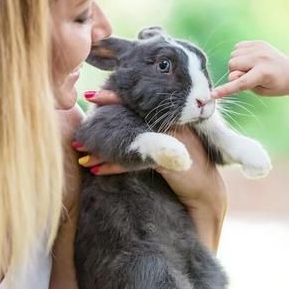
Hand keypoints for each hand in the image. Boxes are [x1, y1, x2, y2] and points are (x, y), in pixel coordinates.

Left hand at [76, 90, 226, 250]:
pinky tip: (98, 170)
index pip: (143, 101)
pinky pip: (135, 161)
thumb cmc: (189, 167)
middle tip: (80, 128)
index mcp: (176, 116)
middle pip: (132, 118)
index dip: (117, 97)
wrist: (207, 192)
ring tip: (82, 154)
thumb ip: (156, 132)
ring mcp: (173, 141)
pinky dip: (115, 166)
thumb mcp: (174, 144)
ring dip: (103, 149)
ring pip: (131, 139)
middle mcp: (175, 123)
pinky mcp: (169, 161)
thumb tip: (124, 126)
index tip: (93, 95)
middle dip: (104, 123)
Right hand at [210, 41, 288, 98]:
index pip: (240, 83)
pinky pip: (238, 47)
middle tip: (247, 77)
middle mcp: (261, 58)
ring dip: (237, 64)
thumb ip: (244, 84)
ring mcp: (260, 48)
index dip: (225, 90)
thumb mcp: (261, 91)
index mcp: (264, 74)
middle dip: (234, 72)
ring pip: (233, 55)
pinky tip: (251, 60)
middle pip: (232, 64)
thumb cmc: (276, 86)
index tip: (213, 95)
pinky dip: (240, 55)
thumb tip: (232, 74)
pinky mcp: (259, 42)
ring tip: (250, 68)